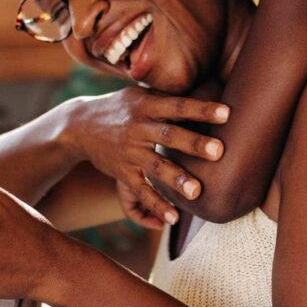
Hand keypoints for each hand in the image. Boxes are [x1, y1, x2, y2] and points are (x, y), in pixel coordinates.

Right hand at [73, 90, 228, 225]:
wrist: (79, 125)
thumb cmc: (122, 107)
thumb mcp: (140, 94)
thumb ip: (168, 97)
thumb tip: (208, 88)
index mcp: (147, 105)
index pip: (178, 106)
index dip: (202, 109)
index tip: (227, 113)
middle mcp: (138, 128)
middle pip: (168, 135)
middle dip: (193, 144)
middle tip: (219, 151)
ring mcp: (130, 152)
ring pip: (156, 166)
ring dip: (177, 180)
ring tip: (197, 192)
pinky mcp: (123, 173)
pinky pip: (141, 191)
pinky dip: (156, 206)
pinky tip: (174, 218)